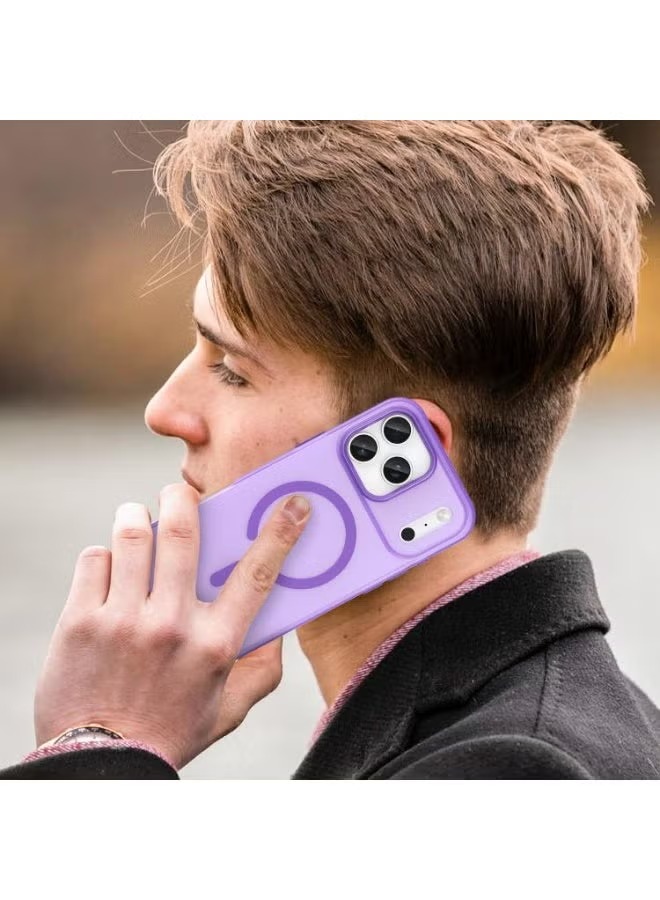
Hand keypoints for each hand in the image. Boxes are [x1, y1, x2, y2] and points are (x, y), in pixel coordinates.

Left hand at [34, 484, 311, 768]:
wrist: (101, 762)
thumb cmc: (170, 731)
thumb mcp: (230, 707)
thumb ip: (261, 667)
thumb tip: (276, 621)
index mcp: (216, 645)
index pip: (256, 574)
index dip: (280, 532)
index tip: (294, 502)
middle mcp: (172, 626)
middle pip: (183, 533)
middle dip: (182, 498)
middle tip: (178, 492)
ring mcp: (123, 621)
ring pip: (132, 535)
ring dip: (136, 517)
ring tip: (137, 520)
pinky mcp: (81, 621)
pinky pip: (95, 560)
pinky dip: (104, 555)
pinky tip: (110, 569)